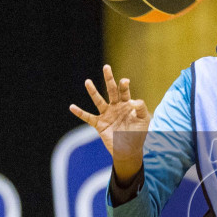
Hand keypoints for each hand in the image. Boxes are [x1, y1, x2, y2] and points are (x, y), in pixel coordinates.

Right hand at [69, 64, 150, 178]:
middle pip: (111, 90)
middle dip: (109, 79)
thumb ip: (142, 108)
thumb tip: (134, 101)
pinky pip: (88, 117)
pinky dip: (80, 113)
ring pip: (98, 101)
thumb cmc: (138, 134)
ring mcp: (106, 114)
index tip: (124, 81)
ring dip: (93, 91)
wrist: (130, 150)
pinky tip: (72, 107)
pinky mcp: (100, 124)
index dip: (124, 85)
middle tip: (106, 67)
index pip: (124, 91)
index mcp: (127, 104)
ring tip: (87, 82)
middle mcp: (115, 107)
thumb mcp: (144, 120)